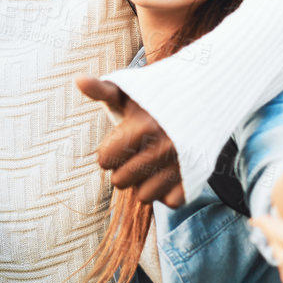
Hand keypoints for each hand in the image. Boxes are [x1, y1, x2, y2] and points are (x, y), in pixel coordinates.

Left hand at [77, 76, 185, 206]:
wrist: (204, 100)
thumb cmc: (154, 100)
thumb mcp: (128, 92)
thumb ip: (102, 90)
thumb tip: (79, 79)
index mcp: (144, 127)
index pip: (104, 160)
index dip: (108, 152)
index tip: (121, 141)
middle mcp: (165, 147)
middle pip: (120, 182)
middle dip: (123, 168)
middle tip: (136, 152)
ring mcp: (182, 164)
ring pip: (144, 196)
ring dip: (144, 183)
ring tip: (151, 163)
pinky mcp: (196, 178)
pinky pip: (170, 203)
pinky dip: (167, 192)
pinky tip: (168, 173)